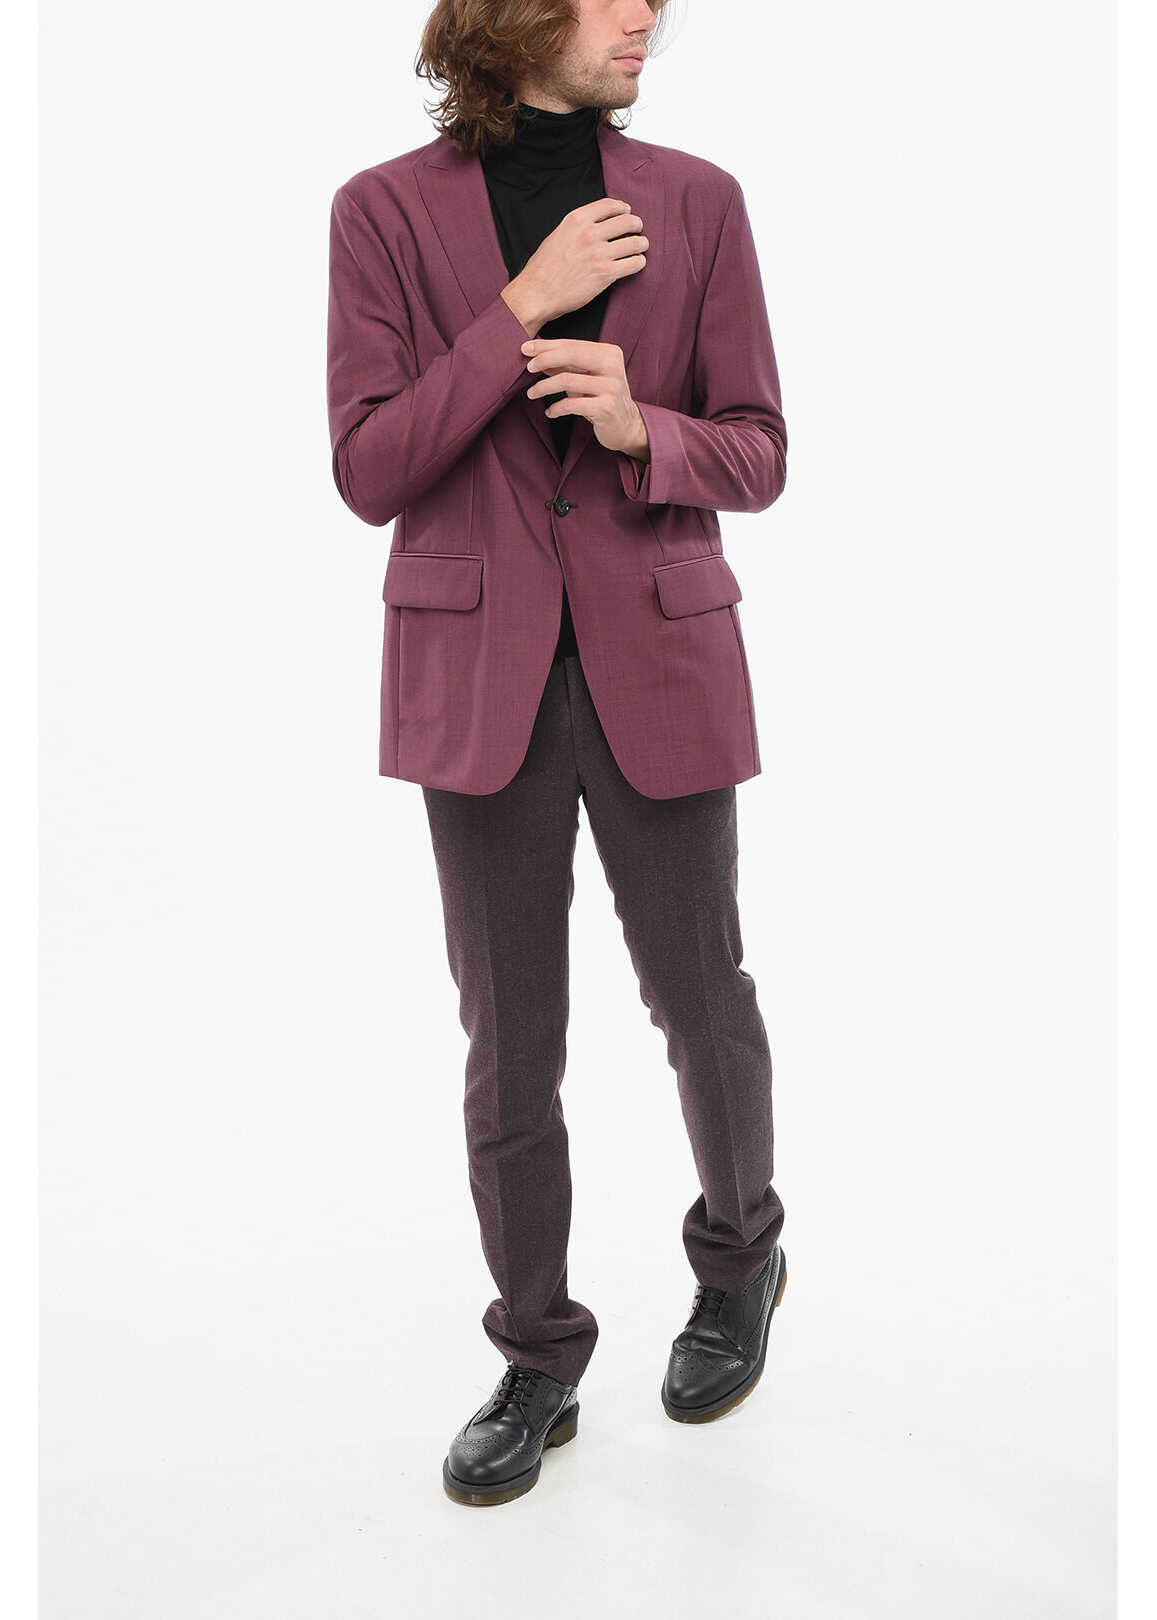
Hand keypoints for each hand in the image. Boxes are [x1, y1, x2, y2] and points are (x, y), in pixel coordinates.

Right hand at [512, 198, 647, 325]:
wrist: (537, 293)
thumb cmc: (544, 267)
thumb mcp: (558, 234)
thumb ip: (578, 227)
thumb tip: (598, 223)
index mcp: (577, 220)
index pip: (609, 205)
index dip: (623, 208)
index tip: (627, 212)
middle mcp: (589, 233)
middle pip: (627, 221)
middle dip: (636, 225)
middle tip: (638, 230)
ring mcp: (599, 254)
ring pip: (635, 242)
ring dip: (642, 244)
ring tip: (641, 247)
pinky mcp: (606, 274)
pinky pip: (634, 263)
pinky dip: (639, 262)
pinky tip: (636, 263)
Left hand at [521, 338, 650, 459]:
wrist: (626, 425)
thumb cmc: (601, 397)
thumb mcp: (585, 377)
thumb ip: (564, 365)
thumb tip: (534, 353)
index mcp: (609, 353)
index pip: (572, 344)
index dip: (546, 346)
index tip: (525, 348)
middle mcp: (613, 367)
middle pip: (570, 355)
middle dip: (544, 359)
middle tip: (528, 368)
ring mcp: (611, 388)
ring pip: (567, 381)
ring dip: (544, 387)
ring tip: (531, 393)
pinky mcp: (606, 409)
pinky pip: (571, 405)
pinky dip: (556, 408)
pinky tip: (550, 412)